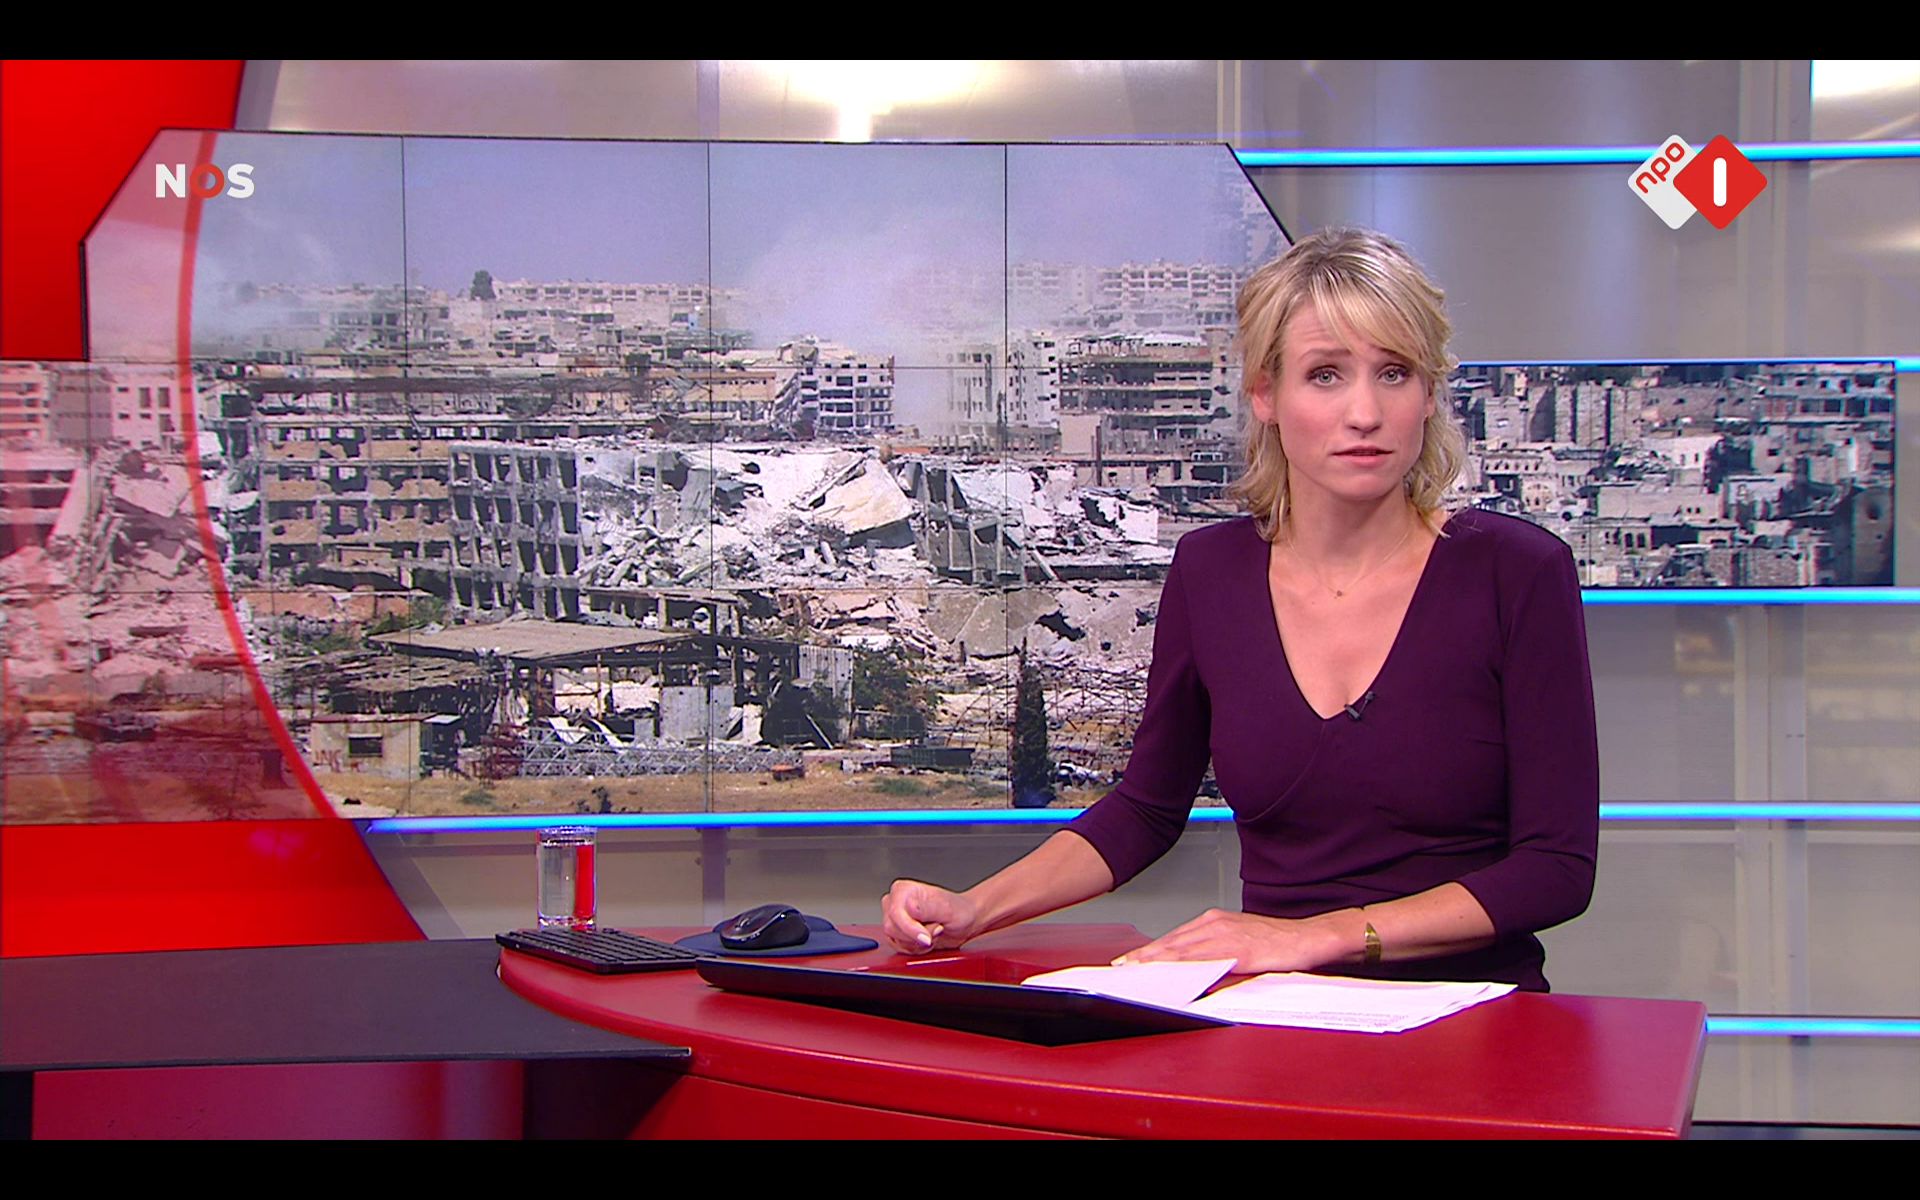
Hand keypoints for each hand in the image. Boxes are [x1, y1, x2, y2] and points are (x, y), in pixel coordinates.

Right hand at [881, 879, 981, 953]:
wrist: (965, 922)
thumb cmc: (959, 910)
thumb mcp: (947, 908)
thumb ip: (927, 907)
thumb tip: (909, 906)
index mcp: (903, 890)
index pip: (895, 913)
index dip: (910, 928)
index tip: (926, 937)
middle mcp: (895, 903)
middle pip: (892, 929)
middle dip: (917, 936)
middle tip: (938, 929)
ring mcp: (895, 919)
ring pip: (895, 941)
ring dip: (918, 943)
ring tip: (935, 932)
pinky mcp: (897, 934)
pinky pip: (900, 949)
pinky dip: (916, 949)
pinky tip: (929, 940)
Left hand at [1112, 908, 1342, 974]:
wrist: (1310, 938)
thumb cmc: (1278, 942)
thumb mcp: (1240, 943)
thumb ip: (1215, 953)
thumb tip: (1193, 970)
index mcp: (1215, 921)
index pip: (1174, 937)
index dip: (1150, 949)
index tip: (1130, 959)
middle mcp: (1216, 924)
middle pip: (1172, 942)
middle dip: (1144, 956)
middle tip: (1121, 967)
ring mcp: (1226, 936)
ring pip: (1183, 950)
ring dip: (1156, 960)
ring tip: (1135, 971)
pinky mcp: (1239, 951)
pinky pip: (1206, 961)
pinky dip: (1185, 967)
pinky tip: (1171, 974)